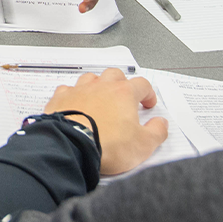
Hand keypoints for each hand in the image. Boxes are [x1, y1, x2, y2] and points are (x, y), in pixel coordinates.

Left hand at [43, 69, 168, 175]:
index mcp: (123, 94)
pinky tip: (75, 104)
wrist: (71, 146)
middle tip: (125, 98)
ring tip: (101, 99)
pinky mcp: (61, 99)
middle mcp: (101, 87)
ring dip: (98, 85)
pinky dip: (73, 95)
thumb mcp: (143, 145)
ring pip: (90, 78)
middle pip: (115, 75)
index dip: (148, 93)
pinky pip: (68, 90)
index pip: (142, 84)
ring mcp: (79, 91)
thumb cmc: (106, 144)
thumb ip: (157, 132)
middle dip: (122, 83)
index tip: (148, 103)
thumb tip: (161, 124)